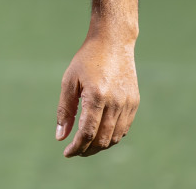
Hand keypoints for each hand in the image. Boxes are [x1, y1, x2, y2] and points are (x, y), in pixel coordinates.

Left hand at [56, 32, 139, 156]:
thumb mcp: (69, 81)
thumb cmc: (86, 60)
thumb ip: (65, 110)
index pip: (87, 133)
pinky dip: (111, 136)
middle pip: (102, 139)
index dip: (77, 147)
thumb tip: (60, 137)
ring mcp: (128, 104)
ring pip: (114, 137)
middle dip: (87, 150)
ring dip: (99, 146)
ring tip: (85, 146)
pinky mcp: (134, 103)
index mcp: (97, 97)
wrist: (113, 43)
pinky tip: (99, 134)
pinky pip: (124, 128)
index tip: (67, 152)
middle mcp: (116, 103)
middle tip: (75, 151)